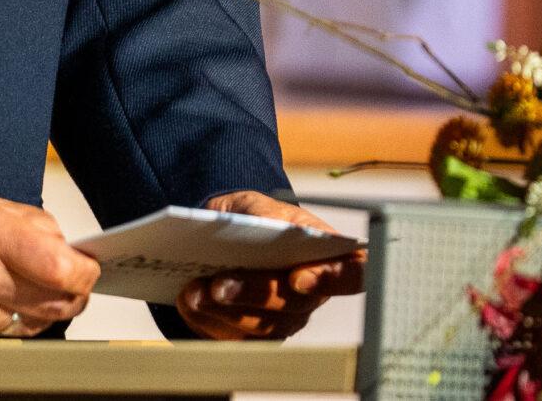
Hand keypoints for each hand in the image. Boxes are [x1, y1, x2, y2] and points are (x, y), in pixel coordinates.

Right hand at [0, 182, 99, 339]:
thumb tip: (68, 249)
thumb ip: (29, 226)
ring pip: (29, 326)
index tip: (87, 269)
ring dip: (33, 311)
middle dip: (69, 295)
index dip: (85, 274)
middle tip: (65, 283)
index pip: (62, 269)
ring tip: (10, 287)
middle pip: (55, 304)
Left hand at [174, 191, 365, 339]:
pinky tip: (188, 300)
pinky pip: (235, 340)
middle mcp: (311, 294)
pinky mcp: (253, 337)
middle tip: (220, 283)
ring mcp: (284, 320)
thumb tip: (270, 225)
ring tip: (194, 291)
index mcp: (326, 254)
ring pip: (262, 328)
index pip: (354, 273)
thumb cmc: (248, 217)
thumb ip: (264, 212)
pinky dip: (208, 321)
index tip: (299, 276)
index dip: (332, 279)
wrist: (218, 233)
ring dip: (225, 310)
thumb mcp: (253, 202)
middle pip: (295, 305)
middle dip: (254, 294)